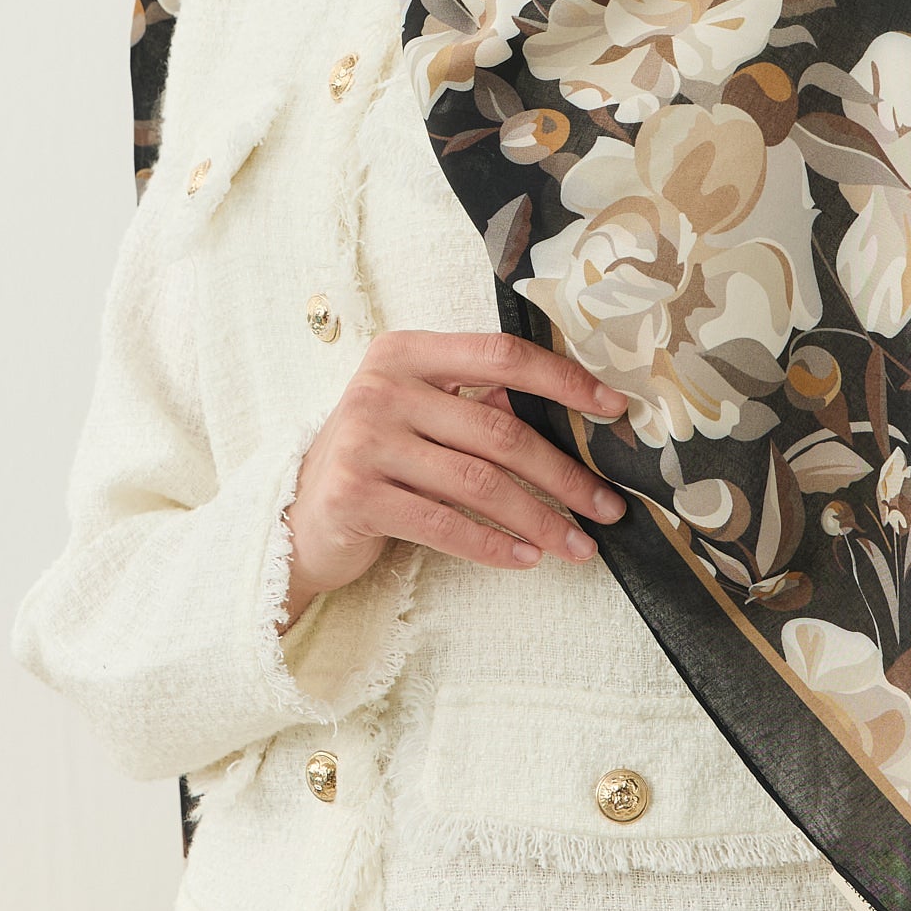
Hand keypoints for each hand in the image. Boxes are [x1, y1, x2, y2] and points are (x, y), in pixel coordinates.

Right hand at [278, 328, 629, 626]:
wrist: (296, 516)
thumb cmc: (378, 460)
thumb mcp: (422, 417)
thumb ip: (481, 406)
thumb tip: (578, 418)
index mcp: (407, 352)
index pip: (501, 354)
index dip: (563, 380)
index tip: (614, 409)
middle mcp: (382, 387)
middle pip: (499, 430)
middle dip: (564, 474)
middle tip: (608, 507)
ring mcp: (364, 440)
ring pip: (479, 483)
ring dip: (539, 519)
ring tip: (578, 545)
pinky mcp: (354, 496)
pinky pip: (444, 524)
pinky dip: (493, 545)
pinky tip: (526, 558)